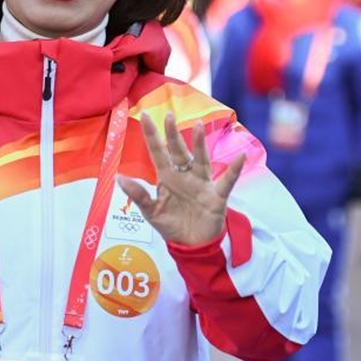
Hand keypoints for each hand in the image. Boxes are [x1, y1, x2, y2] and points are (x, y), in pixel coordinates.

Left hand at [118, 115, 244, 246]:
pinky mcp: (216, 196)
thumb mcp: (151, 212)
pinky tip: (240, 157)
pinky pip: (226, 181)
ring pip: (200, 160)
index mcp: (167, 177)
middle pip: (178, 151)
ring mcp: (201, 184)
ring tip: (199, 126)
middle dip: (173, 134)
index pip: (158, 152)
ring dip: (199, 144)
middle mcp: (184, 175)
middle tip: (169, 115)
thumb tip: (119, 177)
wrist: (192, 246)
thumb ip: (138, 195)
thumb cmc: (172, 225)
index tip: (145, 114)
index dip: (152, 135)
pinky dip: (234, 170)